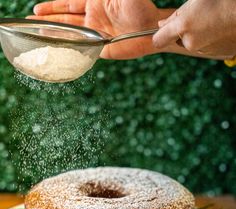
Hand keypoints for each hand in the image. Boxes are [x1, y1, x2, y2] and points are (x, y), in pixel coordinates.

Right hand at [27, 0, 172, 58]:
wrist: (152, 30)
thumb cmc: (140, 7)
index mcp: (94, 3)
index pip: (68, 4)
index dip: (53, 7)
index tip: (37, 10)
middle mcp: (92, 18)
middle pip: (65, 19)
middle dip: (48, 20)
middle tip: (30, 23)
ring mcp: (96, 34)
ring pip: (71, 34)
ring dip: (55, 35)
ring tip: (38, 36)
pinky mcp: (101, 49)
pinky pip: (82, 49)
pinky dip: (70, 50)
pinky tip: (59, 52)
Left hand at [153, 0, 235, 59]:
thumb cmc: (220, 1)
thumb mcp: (194, 1)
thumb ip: (175, 15)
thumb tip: (161, 24)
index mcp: (183, 27)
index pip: (158, 40)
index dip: (159, 34)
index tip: (164, 29)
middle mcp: (191, 42)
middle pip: (177, 40)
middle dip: (181, 31)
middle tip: (196, 16)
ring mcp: (203, 50)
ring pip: (191, 43)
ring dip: (195, 35)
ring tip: (210, 20)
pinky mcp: (214, 54)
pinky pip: (204, 46)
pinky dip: (207, 39)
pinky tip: (216, 27)